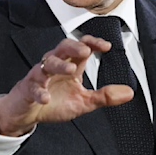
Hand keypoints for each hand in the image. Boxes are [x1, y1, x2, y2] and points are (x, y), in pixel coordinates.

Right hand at [0, 36, 133, 135]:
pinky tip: (46, 97)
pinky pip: (33, 87)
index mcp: (70, 66)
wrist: (26, 111)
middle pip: (62, 48)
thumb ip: (104, 96)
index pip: (81, 47)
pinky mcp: (27, 89)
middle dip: (74, 47)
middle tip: (85, 51)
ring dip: (59, 65)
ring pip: (47, 64)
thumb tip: (129, 93)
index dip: (92, 43)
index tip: (106, 46)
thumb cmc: (53, 101)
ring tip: (70, 70)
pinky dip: (39, 91)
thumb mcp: (83, 101)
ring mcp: (39, 76)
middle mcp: (55, 67)